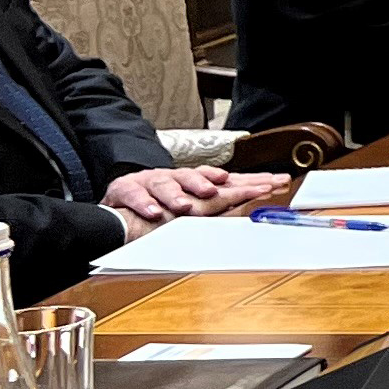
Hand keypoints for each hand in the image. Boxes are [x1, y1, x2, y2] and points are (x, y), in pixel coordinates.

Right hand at [107, 166, 286, 227]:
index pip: (225, 180)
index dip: (247, 182)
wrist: (120, 199)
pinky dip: (143, 203)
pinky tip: (152, 211)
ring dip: (176, 195)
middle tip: (224, 188)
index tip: (268, 186)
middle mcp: (175, 178)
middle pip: (195, 177)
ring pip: (165, 185)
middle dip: (212, 182)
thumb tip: (252, 209)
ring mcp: (151, 183)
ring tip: (185, 206)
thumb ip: (219, 207)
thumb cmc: (158, 204)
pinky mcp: (126, 190)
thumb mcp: (192, 204)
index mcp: (194, 182)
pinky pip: (134, 196)